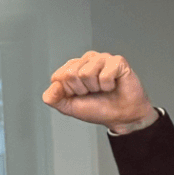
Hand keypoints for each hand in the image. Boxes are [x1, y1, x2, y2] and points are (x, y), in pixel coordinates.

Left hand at [42, 51, 157, 134]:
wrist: (120, 116)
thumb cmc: (96, 108)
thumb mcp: (68, 107)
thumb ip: (52, 98)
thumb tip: (54, 85)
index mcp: (73, 67)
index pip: (58, 77)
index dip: (68, 92)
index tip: (79, 95)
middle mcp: (87, 59)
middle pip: (70, 74)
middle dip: (80, 90)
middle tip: (93, 92)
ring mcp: (103, 58)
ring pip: (86, 73)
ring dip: (94, 88)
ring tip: (102, 89)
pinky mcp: (118, 61)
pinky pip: (104, 75)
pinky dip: (108, 86)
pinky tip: (113, 86)